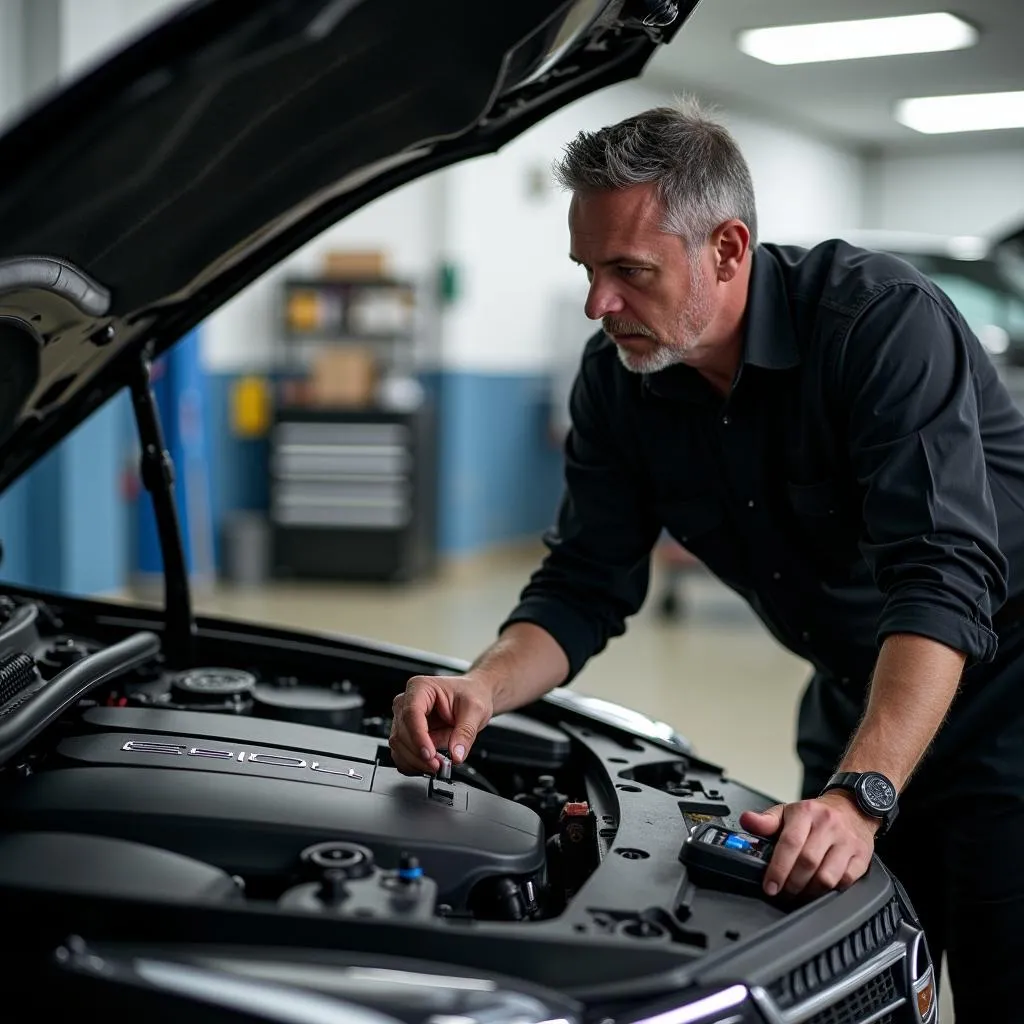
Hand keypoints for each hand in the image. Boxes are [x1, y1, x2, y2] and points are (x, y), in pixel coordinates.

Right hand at [388, 674, 495, 773]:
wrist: (473, 694)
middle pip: (401, 733)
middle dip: (418, 754)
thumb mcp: (475, 710)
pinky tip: (428, 766)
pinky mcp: (406, 734)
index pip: (411, 713)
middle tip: (439, 765)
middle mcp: (407, 702)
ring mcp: (404, 719)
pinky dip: (413, 764)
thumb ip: (465, 733)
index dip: (418, 737)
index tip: (430, 754)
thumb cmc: (471, 694)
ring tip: (437, 766)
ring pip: (398, 746)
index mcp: (421, 687)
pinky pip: (401, 754)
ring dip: (415, 762)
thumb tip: (456, 755)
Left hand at [739, 792, 877, 898]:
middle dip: (792, 884)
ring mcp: (847, 840)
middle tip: (783, 892)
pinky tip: (820, 890)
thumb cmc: (815, 814)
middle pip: (807, 863)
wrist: (852, 808)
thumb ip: (766, 821)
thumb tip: (747, 821)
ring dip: (810, 891)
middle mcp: (828, 824)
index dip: (778, 868)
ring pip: (827, 876)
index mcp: (806, 812)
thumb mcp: (788, 812)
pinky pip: (846, 881)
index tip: (770, 886)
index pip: (790, 842)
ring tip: (800, 894)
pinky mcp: (862, 855)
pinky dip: (831, 891)